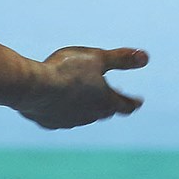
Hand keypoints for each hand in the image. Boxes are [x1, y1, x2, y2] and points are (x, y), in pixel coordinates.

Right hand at [17, 46, 147, 128]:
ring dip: (86, 108)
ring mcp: (69, 121)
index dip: (132, 102)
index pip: (125, 105)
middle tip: (113, 99)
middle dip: (110, 105)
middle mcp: (89, 116)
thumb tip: (146, 57)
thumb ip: (121, 59)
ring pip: (83, 116)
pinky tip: (59, 104)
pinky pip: (61, 116)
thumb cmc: (67, 70)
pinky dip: (64, 109)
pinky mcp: (49, 122)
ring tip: (84, 98)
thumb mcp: (97, 58)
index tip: (138, 101)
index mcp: (105, 102)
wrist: (33, 88)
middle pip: (105, 112)